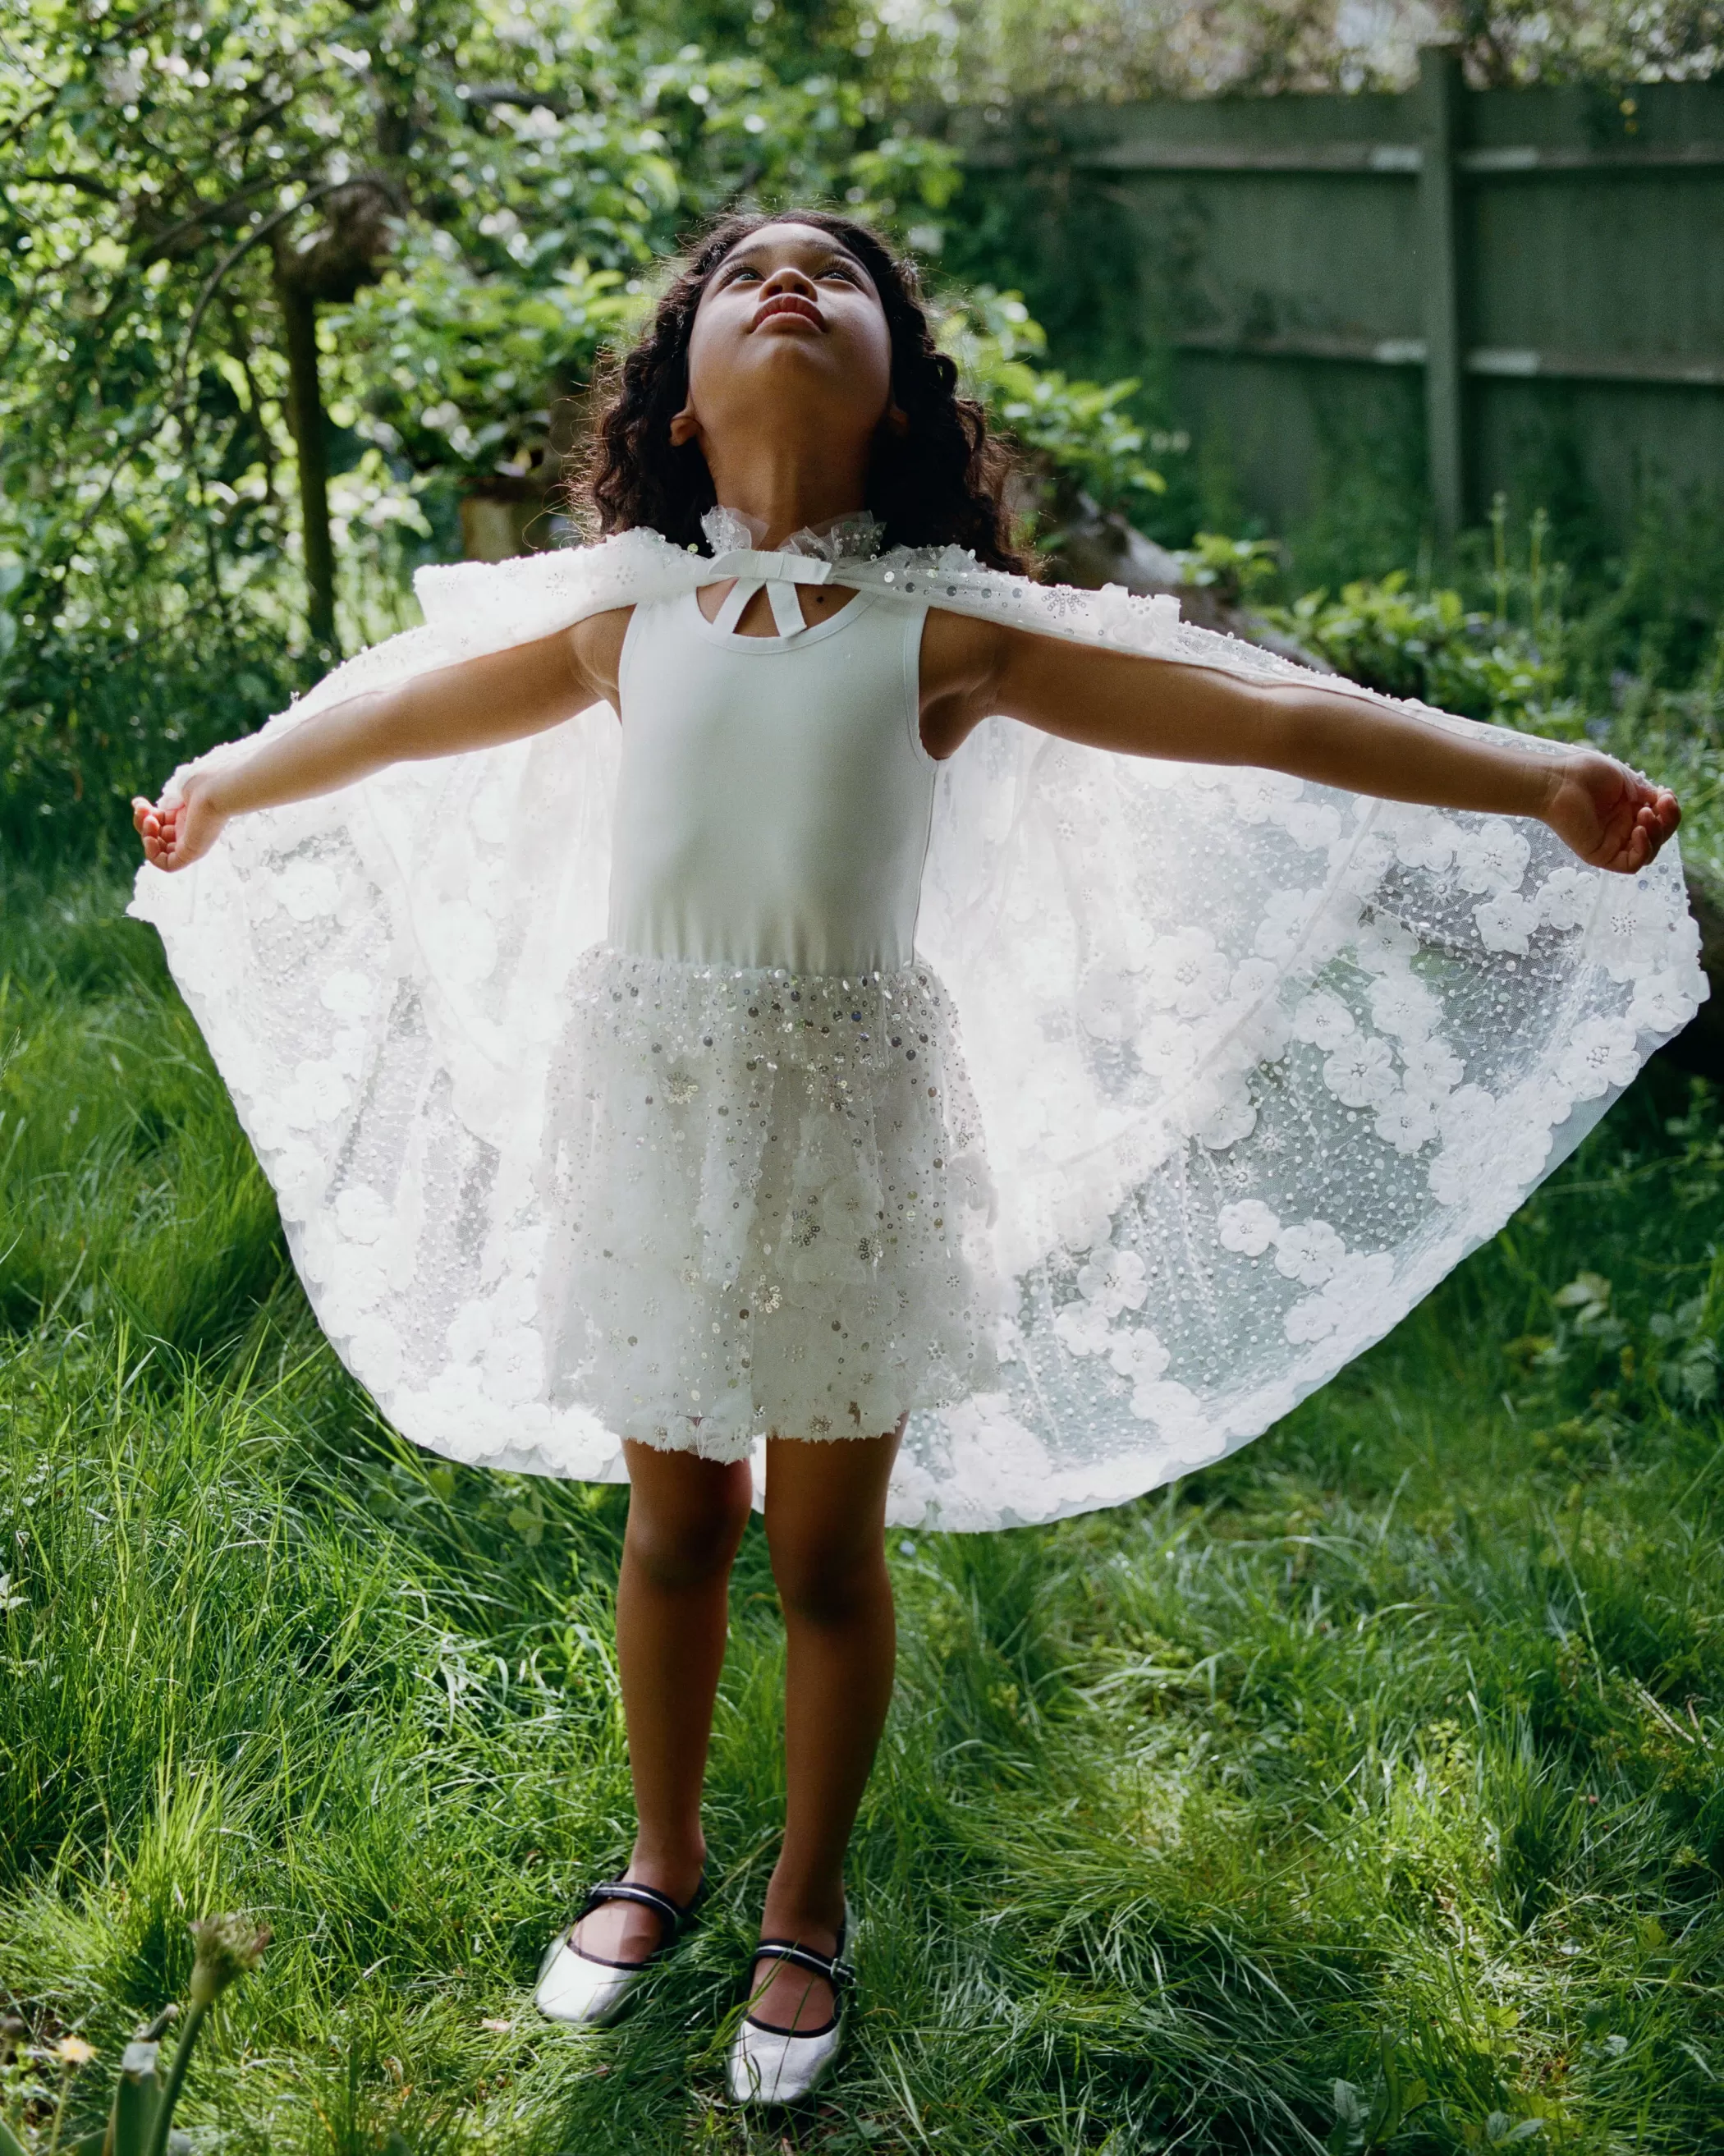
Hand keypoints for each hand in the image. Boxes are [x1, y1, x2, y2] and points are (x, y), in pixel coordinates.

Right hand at [132, 771, 228, 870]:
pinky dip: (153, 855)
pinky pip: (169, 865)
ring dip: (146, 835)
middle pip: (158, 835)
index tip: (139, 802)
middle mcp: (191, 830)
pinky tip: (150, 839)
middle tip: (143, 809)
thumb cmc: (204, 783)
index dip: (145, 814)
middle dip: (143, 821)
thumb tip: (142, 807)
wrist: (218, 789)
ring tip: (150, 821)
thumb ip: (164, 801)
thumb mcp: (179, 790)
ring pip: (161, 850)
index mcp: (188, 814)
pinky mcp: (192, 852)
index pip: (160, 821)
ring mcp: (192, 842)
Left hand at [1542, 749, 1679, 873]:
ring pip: (1649, 853)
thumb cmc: (1585, 775)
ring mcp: (1612, 844)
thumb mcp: (1625, 779)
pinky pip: (1631, 865)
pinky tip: (1638, 830)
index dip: (1670, 811)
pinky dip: (1642, 850)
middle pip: (1659, 837)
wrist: (1558, 782)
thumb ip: (1645, 792)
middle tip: (1661, 803)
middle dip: (1668, 821)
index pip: (1661, 820)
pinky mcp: (1601, 855)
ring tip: (1645, 813)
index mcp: (1628, 811)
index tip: (1666, 795)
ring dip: (1657, 834)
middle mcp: (1622, 829)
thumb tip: (1663, 800)